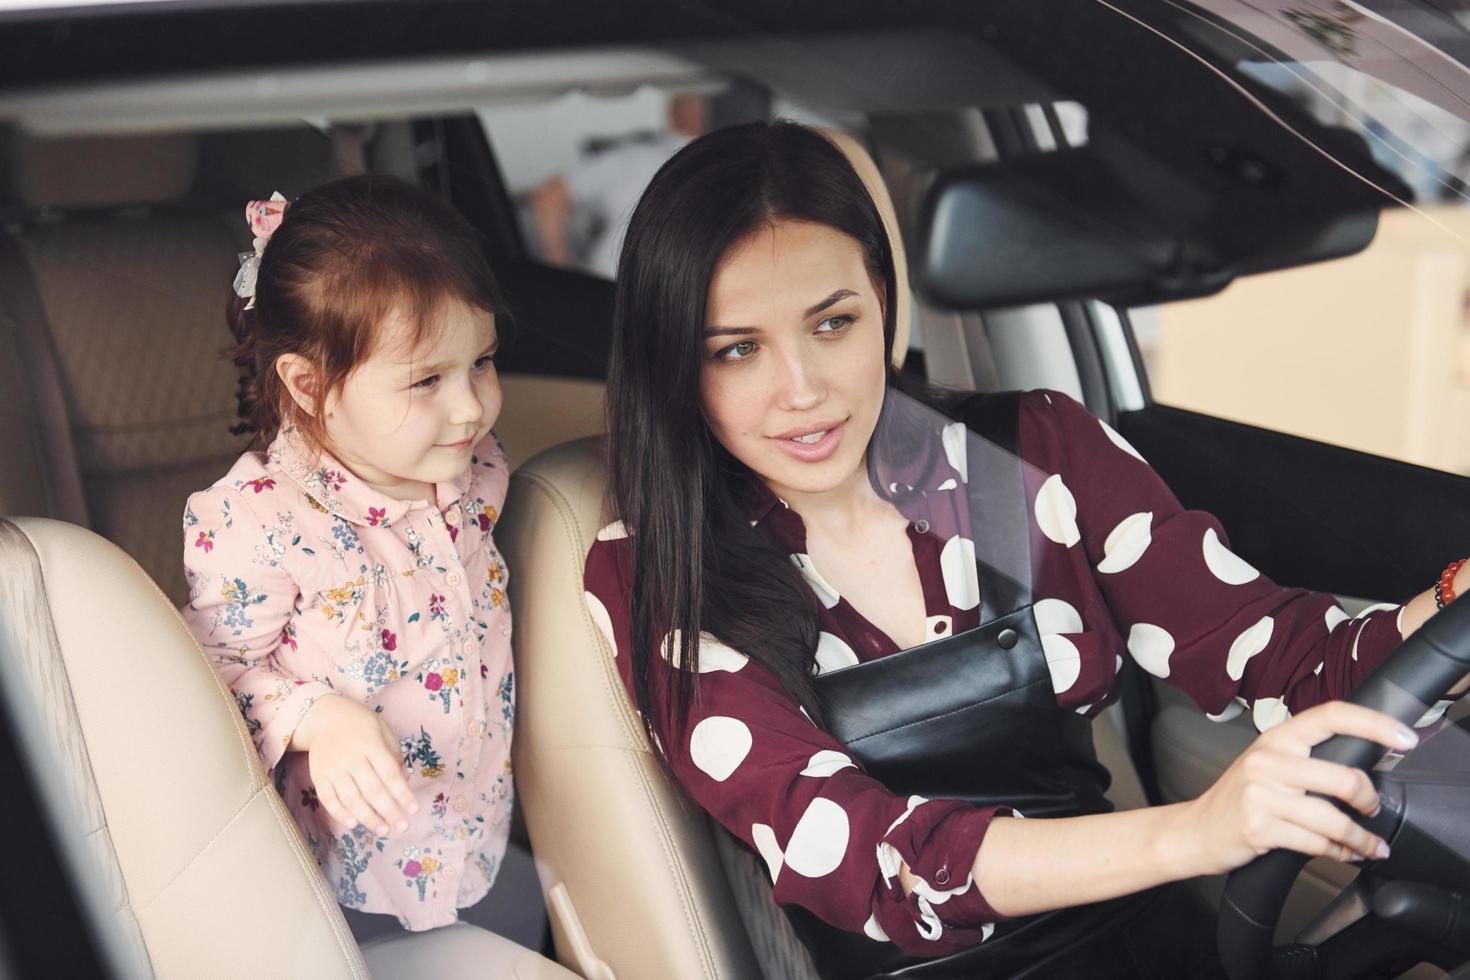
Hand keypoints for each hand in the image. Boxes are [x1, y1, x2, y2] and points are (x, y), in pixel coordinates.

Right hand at [291, 694, 418, 835]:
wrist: (323, 716)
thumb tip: (405, 781)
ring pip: (351, 799)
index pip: (390, 774)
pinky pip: (328, 799)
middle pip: (372, 790)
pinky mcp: (318, 776)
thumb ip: (394, 755)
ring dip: (368, 818)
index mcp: (371, 745)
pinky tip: (354, 824)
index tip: (414, 810)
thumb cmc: (360, 724)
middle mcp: (352, 758)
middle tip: (402, 827)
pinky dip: (340, 814)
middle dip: (389, 812)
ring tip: (383, 830)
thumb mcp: (383, 730)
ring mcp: (333, 768)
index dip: (403, 794)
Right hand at [1182, 701, 1416, 874]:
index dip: (1374, 724)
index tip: (1405, 738)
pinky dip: (1339, 853)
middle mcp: (1268, 760)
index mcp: (1276, 738)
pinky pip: (1317, 844)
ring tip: (1369, 846)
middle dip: (1370, 801)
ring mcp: (1261, 794)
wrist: (1195, 830)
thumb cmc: (1239, 799)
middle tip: (1373, 810)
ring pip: (1334, 818)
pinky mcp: (1259, 827)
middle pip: (1344, 777)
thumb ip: (1307, 758)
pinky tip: (1343, 854)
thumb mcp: (1269, 765)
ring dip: (1361, 839)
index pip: (1332, 716)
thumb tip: (1364, 764)